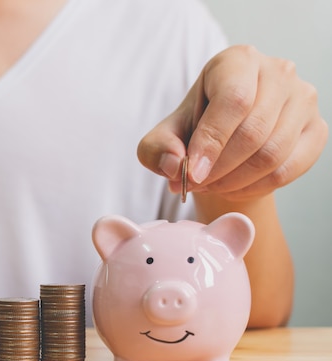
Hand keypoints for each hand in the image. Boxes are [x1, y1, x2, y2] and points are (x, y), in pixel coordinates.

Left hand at [137, 45, 327, 201]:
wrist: (225, 140)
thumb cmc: (194, 131)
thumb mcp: (163, 137)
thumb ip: (157, 149)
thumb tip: (174, 164)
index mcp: (237, 61)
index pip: (233, 100)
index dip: (211, 141)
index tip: (191, 173)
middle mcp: (277, 72)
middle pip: (253, 131)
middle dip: (219, 168)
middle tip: (196, 184)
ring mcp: (303, 100)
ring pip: (272, 154)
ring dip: (235, 181)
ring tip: (211, 186)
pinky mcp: (316, 129)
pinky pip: (289, 169)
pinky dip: (256, 187)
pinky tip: (234, 187)